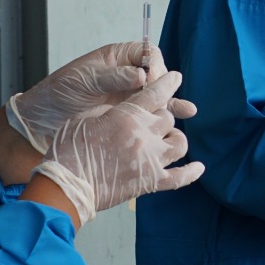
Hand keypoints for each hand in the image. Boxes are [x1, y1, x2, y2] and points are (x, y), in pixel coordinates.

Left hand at [6, 41, 167, 153]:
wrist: (42, 120)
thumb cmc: (59, 93)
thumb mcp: (83, 81)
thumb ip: (113, 77)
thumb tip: (142, 75)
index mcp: (117, 58)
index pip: (147, 53)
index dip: (154, 65)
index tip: (150, 80)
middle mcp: (128, 74)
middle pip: (158, 74)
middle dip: (166, 85)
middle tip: (162, 98)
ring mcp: (130, 96)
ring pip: (159, 95)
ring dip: (174, 101)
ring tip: (188, 110)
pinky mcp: (128, 115)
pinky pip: (152, 112)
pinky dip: (167, 114)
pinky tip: (182, 118)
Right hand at [30, 72, 202, 226]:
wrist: (66, 187)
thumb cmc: (69, 151)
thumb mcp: (85, 119)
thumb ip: (110, 111)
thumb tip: (122, 109)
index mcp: (126, 115)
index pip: (156, 93)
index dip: (168, 83)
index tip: (175, 78)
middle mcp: (144, 135)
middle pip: (168, 119)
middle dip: (162, 117)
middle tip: (152, 121)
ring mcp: (150, 160)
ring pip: (179, 143)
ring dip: (175, 139)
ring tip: (169, 140)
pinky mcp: (151, 182)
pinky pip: (181, 177)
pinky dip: (191, 172)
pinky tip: (198, 167)